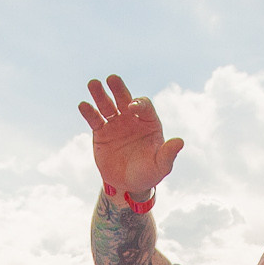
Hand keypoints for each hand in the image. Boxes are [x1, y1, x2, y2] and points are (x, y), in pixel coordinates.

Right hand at [78, 74, 183, 199]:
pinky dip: (89, 112)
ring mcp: (115, 124)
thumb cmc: (148, 173)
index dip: (139, 104)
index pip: (144, 106)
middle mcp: (131, 119)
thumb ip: (168, 154)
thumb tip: (180, 142)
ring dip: (100, 94)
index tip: (131, 108)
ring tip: (93, 83)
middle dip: (119, 89)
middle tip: (112, 78)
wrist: (128, 185)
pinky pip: (95, 120)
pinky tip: (83, 105)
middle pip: (124, 99)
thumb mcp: (161, 166)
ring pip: (107, 105)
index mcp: (148, 122)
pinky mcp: (101, 132)